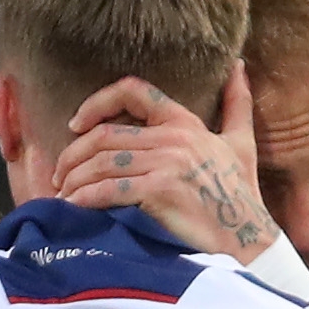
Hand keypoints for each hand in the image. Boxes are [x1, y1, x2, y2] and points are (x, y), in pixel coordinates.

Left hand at [55, 70, 276, 262]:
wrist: (249, 242)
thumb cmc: (243, 197)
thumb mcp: (242, 143)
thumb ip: (237, 104)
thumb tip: (239, 66)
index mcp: (185, 122)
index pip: (134, 90)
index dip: (97, 102)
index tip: (76, 124)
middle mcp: (174, 136)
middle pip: (105, 134)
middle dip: (73, 155)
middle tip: (59, 175)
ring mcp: (166, 163)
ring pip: (102, 162)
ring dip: (74, 180)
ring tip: (63, 195)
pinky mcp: (160, 191)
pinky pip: (108, 190)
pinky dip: (84, 199)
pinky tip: (74, 208)